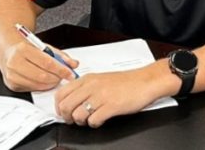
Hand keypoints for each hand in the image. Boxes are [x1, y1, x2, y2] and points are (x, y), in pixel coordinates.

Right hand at [0, 40, 78, 91]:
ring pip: (37, 84)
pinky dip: (42, 87)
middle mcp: (14, 62)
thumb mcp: (44, 47)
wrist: (8, 52)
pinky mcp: (12, 85)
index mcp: (23, 49)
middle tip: (64, 77)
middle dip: (57, 78)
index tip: (70, 73)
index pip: (47, 62)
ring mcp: (12, 75)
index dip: (61, 69)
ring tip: (55, 78)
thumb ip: (60, 55)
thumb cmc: (27, 49)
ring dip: (50, 83)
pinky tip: (45, 81)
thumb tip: (74, 64)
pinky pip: (32, 89)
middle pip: (42, 75)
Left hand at [53, 65, 172, 127]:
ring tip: (90, 119)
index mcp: (87, 79)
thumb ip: (85, 87)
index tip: (64, 112)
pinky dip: (94, 124)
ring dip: (81, 122)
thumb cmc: (126, 82)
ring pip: (77, 115)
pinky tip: (100, 120)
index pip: (61, 93)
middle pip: (66, 106)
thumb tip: (71, 100)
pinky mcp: (111, 106)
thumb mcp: (101, 79)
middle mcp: (92, 86)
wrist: (145, 81)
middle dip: (68, 117)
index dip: (59, 107)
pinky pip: (93, 121)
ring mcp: (101, 96)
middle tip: (75, 120)